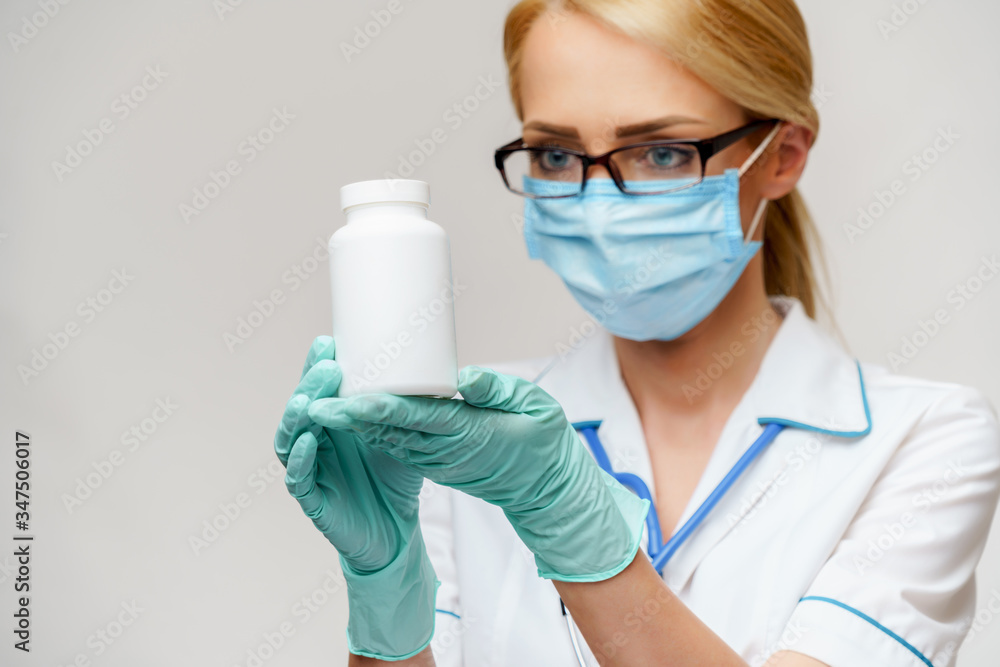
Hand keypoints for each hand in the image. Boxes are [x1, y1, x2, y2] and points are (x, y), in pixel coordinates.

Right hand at [274, 336, 437, 660]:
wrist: (396, 531)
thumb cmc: (396, 477)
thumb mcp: (406, 433)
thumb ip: (408, 405)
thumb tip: (438, 365)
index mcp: (334, 421)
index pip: (319, 388)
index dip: (318, 365)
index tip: (329, 340)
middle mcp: (316, 441)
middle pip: (303, 406)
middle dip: (310, 384)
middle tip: (326, 364)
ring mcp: (310, 469)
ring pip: (291, 437)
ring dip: (298, 416)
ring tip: (309, 398)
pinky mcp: (313, 501)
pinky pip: (298, 479)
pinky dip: (298, 459)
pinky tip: (307, 440)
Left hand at [308, 365, 648, 581]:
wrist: (548, 489)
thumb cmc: (543, 443)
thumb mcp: (533, 408)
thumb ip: (497, 390)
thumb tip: (464, 375)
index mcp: (467, 434)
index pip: (413, 419)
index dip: (376, 407)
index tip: (345, 399)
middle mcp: (445, 451)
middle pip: (389, 430)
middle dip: (348, 416)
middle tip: (314, 396)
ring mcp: (439, 462)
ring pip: (388, 440)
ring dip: (354, 424)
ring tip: (323, 400)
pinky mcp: (437, 464)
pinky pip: (399, 447)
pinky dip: (374, 431)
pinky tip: (354, 415)